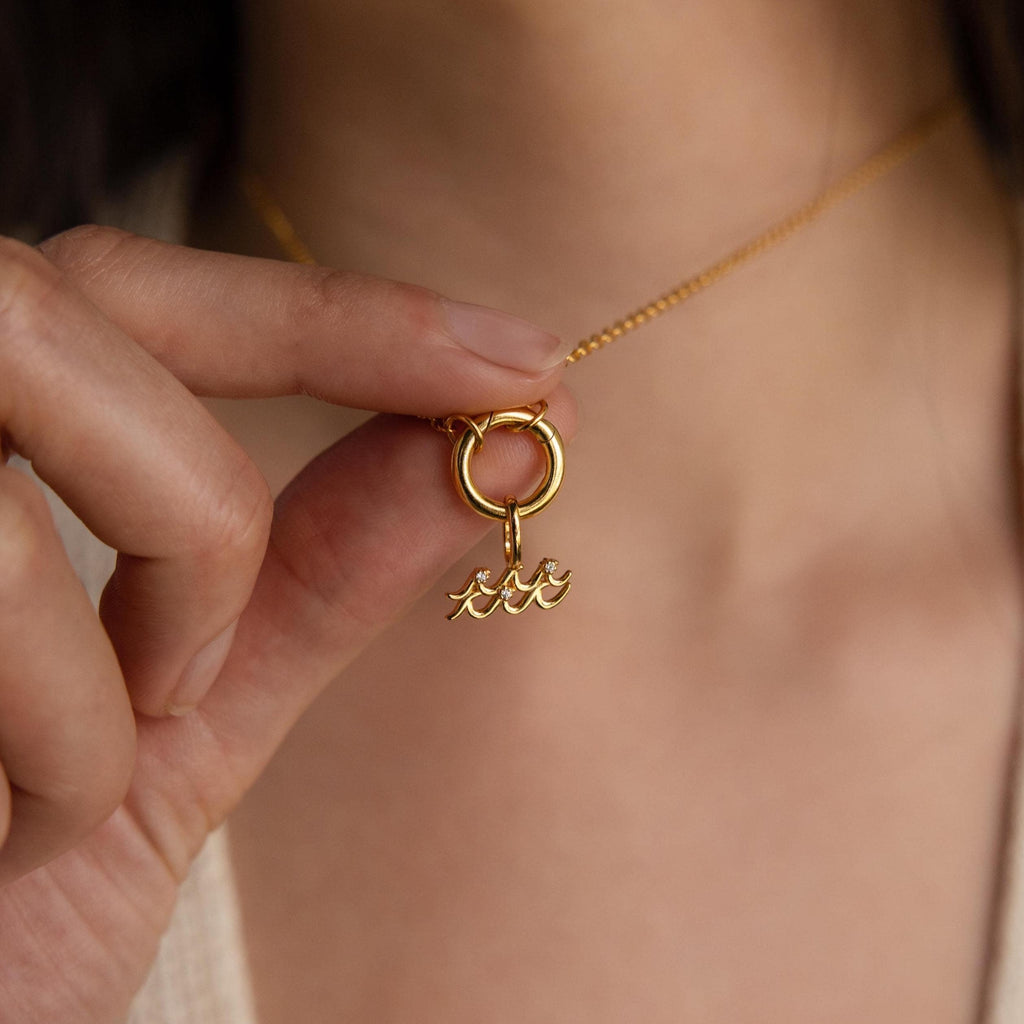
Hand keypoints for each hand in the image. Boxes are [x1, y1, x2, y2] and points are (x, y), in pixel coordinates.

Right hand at [0, 226, 572, 1022]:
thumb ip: (329, 571)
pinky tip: (3, 831)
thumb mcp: (193, 713)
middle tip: (213, 669)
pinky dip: (62, 756)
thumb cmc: (28, 871)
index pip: (154, 294)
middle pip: (77, 306)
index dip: (345, 313)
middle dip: (208, 501)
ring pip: (35, 462)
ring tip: (90, 776)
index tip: (525, 360)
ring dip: (132, 648)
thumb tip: (508, 451)